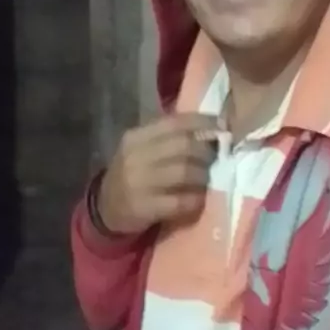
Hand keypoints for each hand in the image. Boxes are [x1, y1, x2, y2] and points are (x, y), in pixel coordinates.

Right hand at [97, 113, 222, 233]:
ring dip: (204, 175)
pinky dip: (195, 199)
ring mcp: (138, 182)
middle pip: (183, 146)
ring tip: (209, 179)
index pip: (175, 122)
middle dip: (207, 151)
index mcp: (137, 136)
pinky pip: (179, 201)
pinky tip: (199, 199)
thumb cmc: (134, 173)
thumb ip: (169, 137)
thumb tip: (211, 129)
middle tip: (217, 158)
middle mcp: (136, 156)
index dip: (204, 122)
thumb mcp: (142, 148)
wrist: (106, 208)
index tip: (223, 126)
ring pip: (184, 171)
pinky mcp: (143, 208)